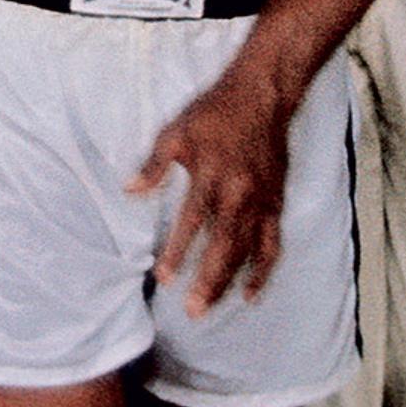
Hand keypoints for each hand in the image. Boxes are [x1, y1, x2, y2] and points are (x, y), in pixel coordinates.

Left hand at [129, 72, 297, 318]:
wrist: (263, 96)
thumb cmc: (214, 113)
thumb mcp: (176, 132)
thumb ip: (154, 165)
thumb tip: (129, 191)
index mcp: (212, 175)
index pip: (192, 222)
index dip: (178, 252)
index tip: (164, 278)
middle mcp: (239, 193)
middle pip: (223, 245)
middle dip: (207, 280)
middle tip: (191, 310)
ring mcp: (261, 201)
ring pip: (246, 250)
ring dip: (229, 281)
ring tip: (211, 307)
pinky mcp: (276, 203)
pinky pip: (272, 244)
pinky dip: (263, 270)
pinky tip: (251, 293)